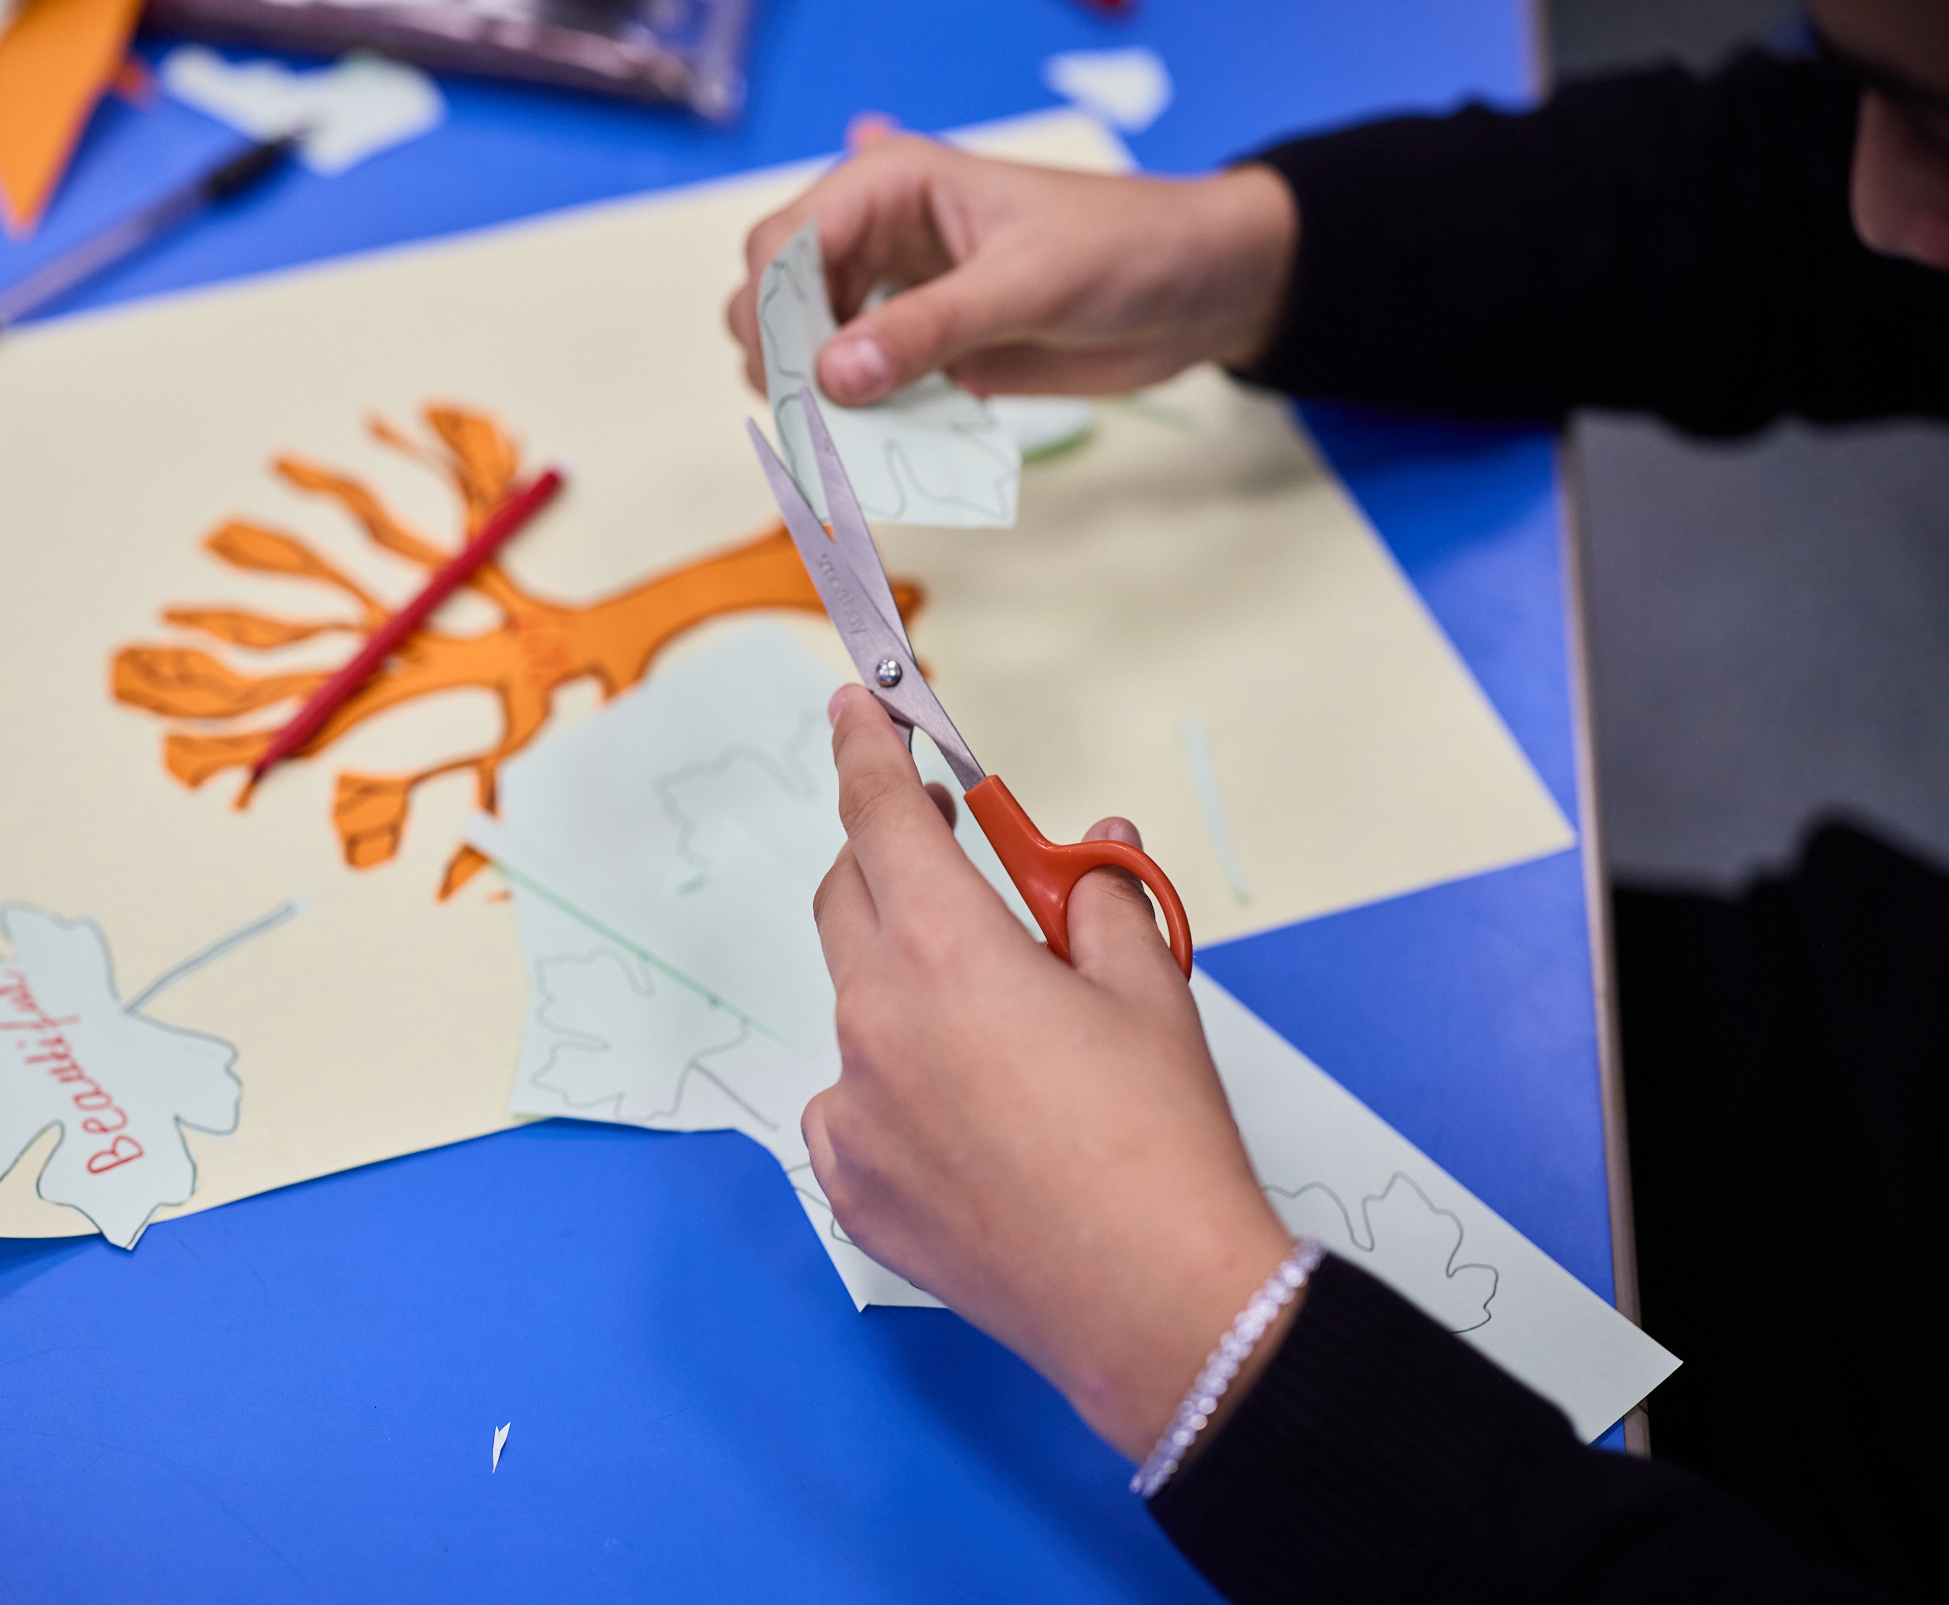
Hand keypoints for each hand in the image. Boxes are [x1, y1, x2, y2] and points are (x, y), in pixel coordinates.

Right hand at [726, 129, 1297, 405]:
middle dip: (782, 361)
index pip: (781, 244)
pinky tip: (886, 452)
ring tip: (852, 448)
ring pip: (805, 350)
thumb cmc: (1125, 251)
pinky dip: (860, 424)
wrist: (1200, 289)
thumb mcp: (1028, 285)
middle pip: (771, 298)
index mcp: (889, 185)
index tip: (800, 382)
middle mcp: (876, 235)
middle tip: (822, 425)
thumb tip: (833, 378)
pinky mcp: (921, 348)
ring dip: (816, 401)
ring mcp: (895, 294)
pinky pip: (860, 390)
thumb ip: (929, 329)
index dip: (772, 312)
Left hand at [803, 686, 1293, 1460]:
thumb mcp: (1148, 991)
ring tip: (1000, 1028)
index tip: (856, 709)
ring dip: (908, 984)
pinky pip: (854, 1099)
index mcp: (945, 952)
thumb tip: (1089, 852)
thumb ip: (1099, 899)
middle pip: (850, 898)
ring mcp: (851, 1106)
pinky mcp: (850, 1180)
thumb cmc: (1160, 1141)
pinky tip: (973, 1117)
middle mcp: (875, 1019)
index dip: (865, 750)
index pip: (879, 816)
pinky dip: (898, 1082)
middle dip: (887, 858)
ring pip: (860, 1005)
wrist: (1152, 1301)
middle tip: (940, 846)